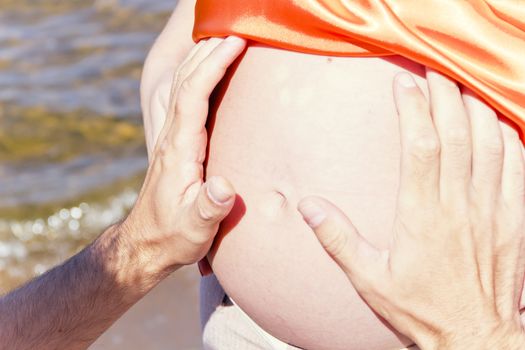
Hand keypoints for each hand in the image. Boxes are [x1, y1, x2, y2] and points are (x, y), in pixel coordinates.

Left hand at [121, 37, 245, 273]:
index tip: (233, 42)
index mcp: (178, 151)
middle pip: (185, 81)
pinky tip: (211, 72)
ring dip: (201, 59)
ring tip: (225, 39)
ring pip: (182, 86)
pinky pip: (187, 100)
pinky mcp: (176, 144)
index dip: (211, 66)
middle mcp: (172, 138)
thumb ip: (209, 207)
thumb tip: (224, 187)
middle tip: (236, 28)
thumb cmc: (173, 235)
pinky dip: (199, 77)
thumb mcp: (194, 228)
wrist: (146, 243)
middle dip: (208, 51)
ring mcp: (171, 139)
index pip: (192, 96)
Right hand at [298, 69, 524, 348]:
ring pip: (489, 143)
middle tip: (431, 70)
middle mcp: (459, 206)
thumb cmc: (420, 308)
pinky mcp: (513, 219)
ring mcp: (491, 210)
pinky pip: (515, 166)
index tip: (403, 84)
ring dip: (473, 109)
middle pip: (455, 135)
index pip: (420, 147)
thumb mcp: (369, 279)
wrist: (474, 336)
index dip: (413, 109)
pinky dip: (507, 137)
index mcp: (422, 216)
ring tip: (459, 86)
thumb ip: (338, 238)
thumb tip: (308, 206)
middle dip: (443, 95)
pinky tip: (494, 121)